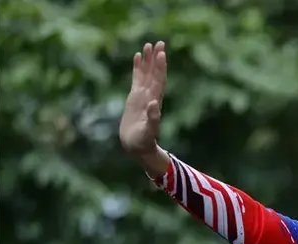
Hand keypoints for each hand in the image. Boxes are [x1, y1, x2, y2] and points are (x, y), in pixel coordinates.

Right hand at [120, 41, 167, 155]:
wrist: (137, 147)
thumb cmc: (143, 141)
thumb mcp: (149, 131)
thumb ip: (153, 118)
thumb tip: (154, 104)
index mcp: (154, 102)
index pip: (159, 80)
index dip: (160, 67)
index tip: (162, 54)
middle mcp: (150, 96)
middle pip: (154, 74)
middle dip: (157, 59)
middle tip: (159, 42)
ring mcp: (143, 96)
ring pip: (146, 74)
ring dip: (148, 61)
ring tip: (148, 45)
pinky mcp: (135, 98)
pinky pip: (137, 79)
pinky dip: (137, 68)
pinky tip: (137, 57)